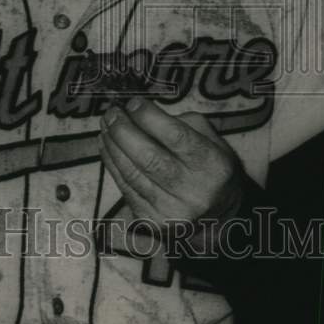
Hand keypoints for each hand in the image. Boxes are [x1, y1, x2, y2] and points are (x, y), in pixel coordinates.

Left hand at [98, 96, 246, 231]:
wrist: (218, 216)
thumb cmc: (210, 168)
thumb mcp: (211, 140)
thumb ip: (181, 123)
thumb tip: (141, 113)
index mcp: (212, 165)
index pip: (176, 137)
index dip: (149, 117)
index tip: (133, 102)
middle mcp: (193, 191)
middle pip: (149, 157)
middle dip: (123, 130)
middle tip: (111, 113)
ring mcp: (171, 210)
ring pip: (132, 173)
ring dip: (113, 146)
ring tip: (106, 126)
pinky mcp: (153, 221)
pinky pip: (126, 188)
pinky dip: (113, 165)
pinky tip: (107, 147)